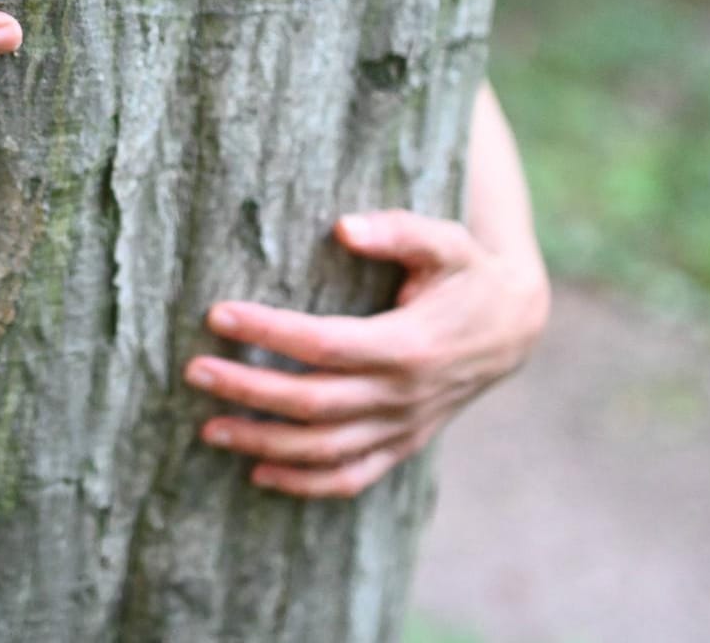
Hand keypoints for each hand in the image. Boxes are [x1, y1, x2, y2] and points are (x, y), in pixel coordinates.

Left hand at [186, 209, 549, 498]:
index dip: (268, 331)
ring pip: (324, 450)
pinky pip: (351, 477)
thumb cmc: (468, 274)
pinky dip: (304, 484)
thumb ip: (398, 231)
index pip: (323, 343)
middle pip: (312, 402)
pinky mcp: (403, 444)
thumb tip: (343, 227)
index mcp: (409, 344)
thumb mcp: (445, 240)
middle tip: (194, 370)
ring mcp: (403, 427)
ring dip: (263, 443)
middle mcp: (403, 395)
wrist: (515, 327)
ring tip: (209, 427)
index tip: (218, 314)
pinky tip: (258, 472)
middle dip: (248, 389)